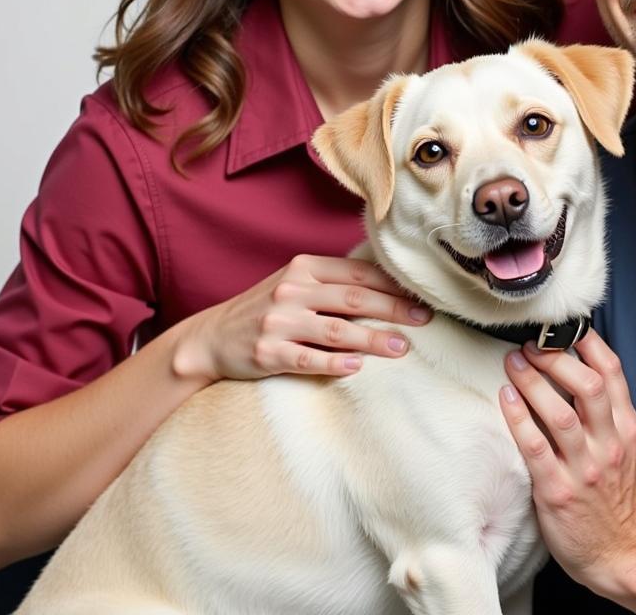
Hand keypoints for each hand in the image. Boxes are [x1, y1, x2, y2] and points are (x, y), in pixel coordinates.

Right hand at [174, 254, 430, 382]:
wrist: (211, 338)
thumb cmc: (267, 309)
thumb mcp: (296, 284)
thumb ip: (333, 282)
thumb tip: (390, 288)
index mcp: (304, 267)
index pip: (358, 273)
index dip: (392, 285)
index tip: (421, 296)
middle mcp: (292, 289)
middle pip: (353, 299)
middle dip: (393, 309)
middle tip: (424, 319)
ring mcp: (278, 321)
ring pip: (336, 330)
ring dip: (373, 340)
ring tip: (401, 347)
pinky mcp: (267, 352)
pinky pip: (307, 359)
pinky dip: (334, 363)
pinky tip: (357, 368)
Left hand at [499, 331, 635, 598]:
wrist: (626, 555)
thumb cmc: (621, 499)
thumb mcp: (629, 449)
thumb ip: (609, 413)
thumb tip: (583, 369)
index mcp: (626, 428)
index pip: (612, 373)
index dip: (587, 344)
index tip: (564, 327)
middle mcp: (608, 444)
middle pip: (587, 386)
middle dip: (556, 357)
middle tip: (531, 344)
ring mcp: (584, 468)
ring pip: (560, 413)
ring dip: (533, 382)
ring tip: (513, 362)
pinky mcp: (558, 491)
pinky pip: (535, 447)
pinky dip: (519, 419)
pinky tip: (506, 398)